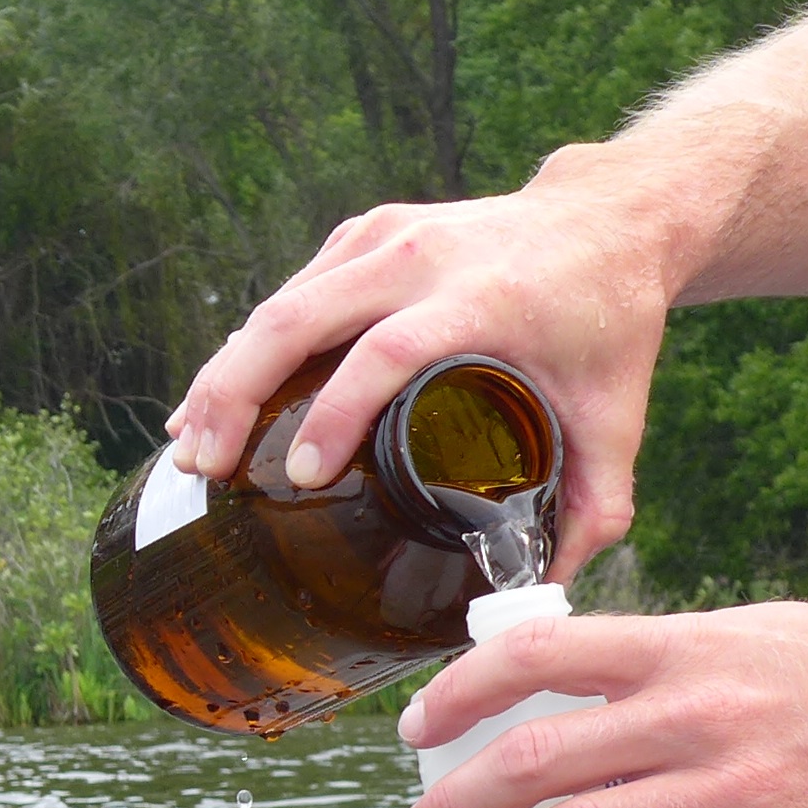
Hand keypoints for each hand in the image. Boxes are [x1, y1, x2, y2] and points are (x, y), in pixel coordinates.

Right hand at [163, 150, 681, 579]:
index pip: (385, 352)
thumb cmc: (608, 318)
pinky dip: (245, 351)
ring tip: (192, 449)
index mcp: (482, 299)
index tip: (300, 477)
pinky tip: (216, 402)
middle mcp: (422, 258)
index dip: (333, 414)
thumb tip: (547, 590)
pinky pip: (289, 295)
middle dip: (235, 394)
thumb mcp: (614, 414)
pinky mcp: (363, 236)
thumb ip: (593, 505)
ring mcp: (385, 238)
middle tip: (204, 468)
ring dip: (224, 376)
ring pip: (279, 306)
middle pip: (298, 319)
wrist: (607, 217)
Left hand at [393, 602, 807, 807]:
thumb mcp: (751, 636)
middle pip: (533, 763)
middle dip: (453, 807)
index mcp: (684, 652)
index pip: (535, 658)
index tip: (418, 734)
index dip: (457, 697)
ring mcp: (737, 795)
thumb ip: (661, 667)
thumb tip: (571, 703)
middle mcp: (697, 718)